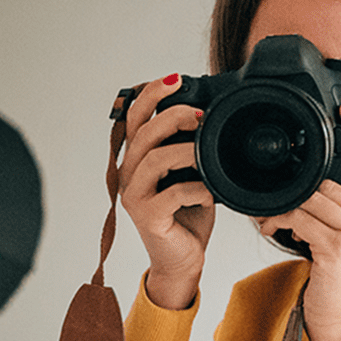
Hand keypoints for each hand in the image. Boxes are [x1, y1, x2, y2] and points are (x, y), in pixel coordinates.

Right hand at [117, 74, 212, 310]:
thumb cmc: (187, 215)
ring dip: (187, 151)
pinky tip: (211, 191)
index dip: (152, 94)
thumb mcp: (191, 174)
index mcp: (137, 158)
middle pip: (142, 132)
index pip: (135, 116)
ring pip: (154, 159)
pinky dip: (196, 188)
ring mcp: (134, 195)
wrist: (183, 260)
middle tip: (200, 116)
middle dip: (173, 116)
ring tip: (207, 153)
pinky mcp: (147, 216)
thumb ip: (191, 147)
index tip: (177, 79)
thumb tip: (211, 117)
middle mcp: (129, 173)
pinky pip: (170, 193)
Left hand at [254, 101, 340, 340]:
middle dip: (296, 190)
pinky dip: (280, 220)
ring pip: (313, 198)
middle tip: (272, 202)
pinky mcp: (340, 249)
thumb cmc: (340, 291)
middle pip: (331, 183)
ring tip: (268, 219)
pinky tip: (271, 229)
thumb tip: (307, 191)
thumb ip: (339, 216)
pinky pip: (301, 218)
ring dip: (282, 206)